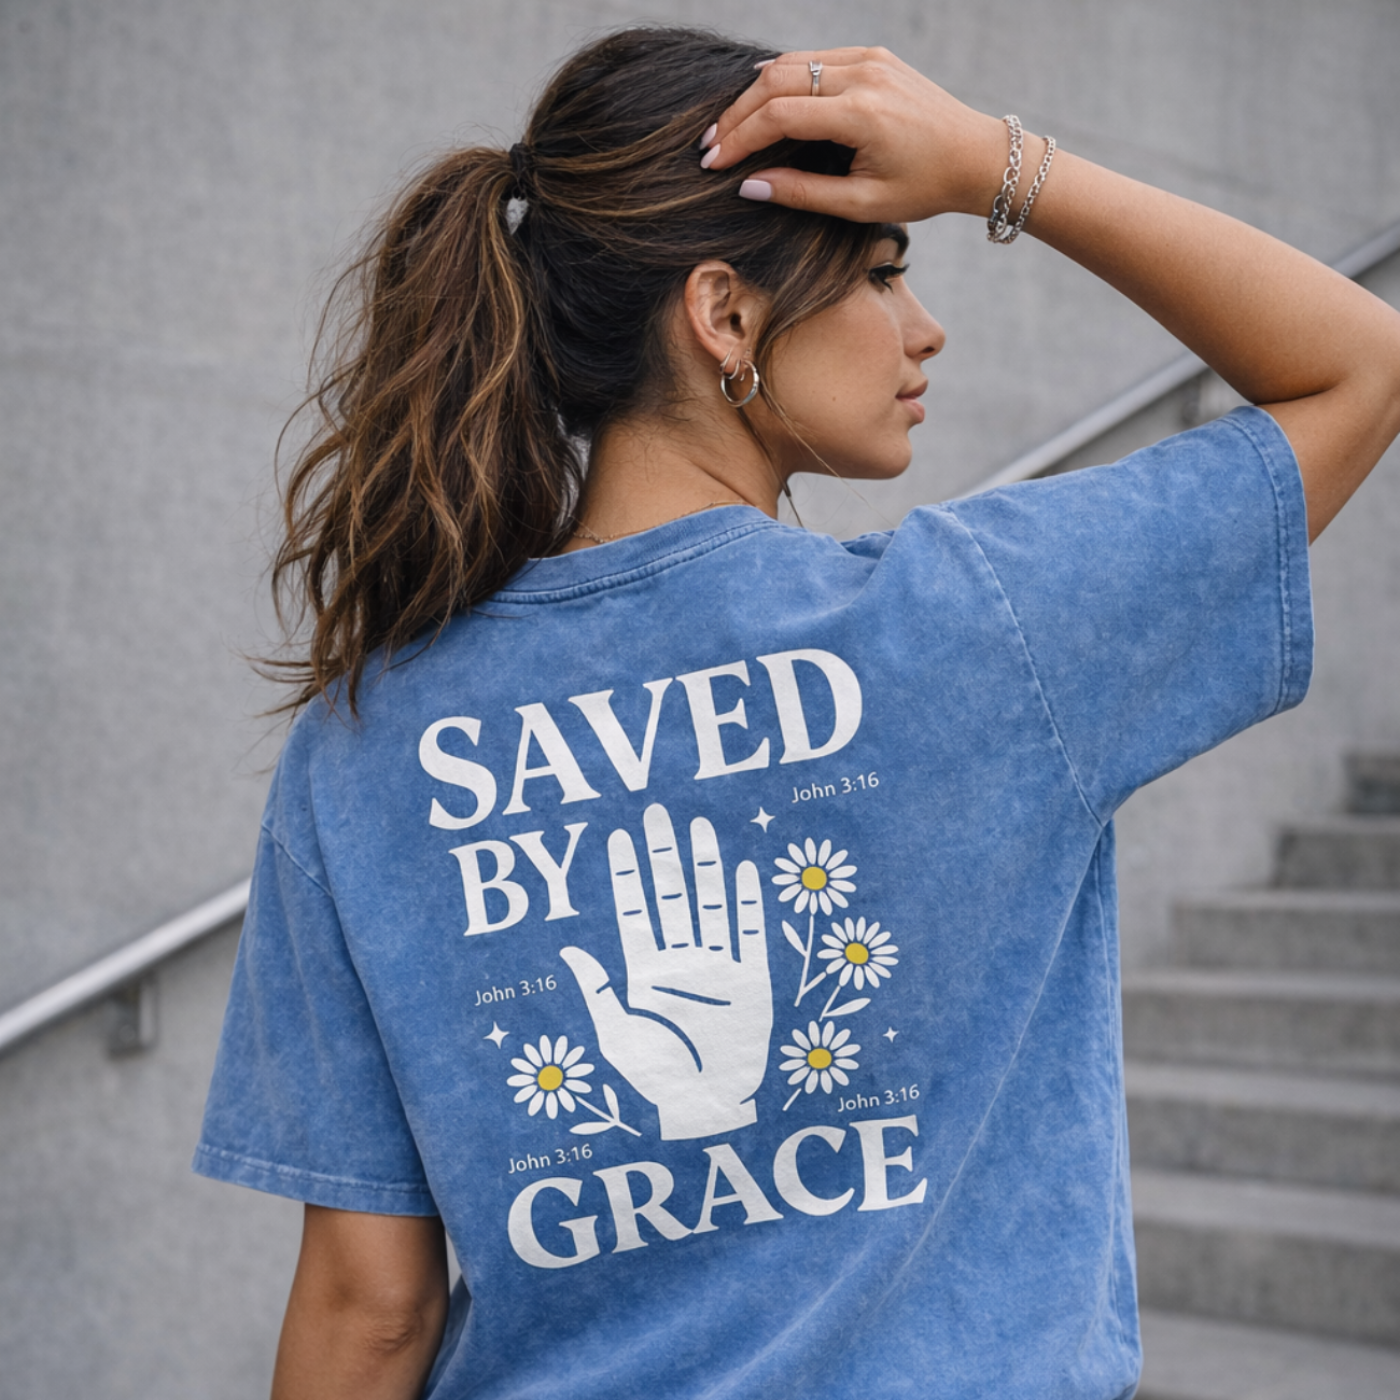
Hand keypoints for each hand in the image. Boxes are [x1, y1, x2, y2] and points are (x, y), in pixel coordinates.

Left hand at [560, 804, 771, 1139]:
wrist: (706, 1110)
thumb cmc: (657, 1079)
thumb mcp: (617, 1037)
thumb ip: (597, 992)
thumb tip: (568, 948)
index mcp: (646, 972)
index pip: (635, 911)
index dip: (628, 875)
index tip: (619, 837)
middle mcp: (682, 961)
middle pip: (672, 896)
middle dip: (664, 856)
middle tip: (657, 813)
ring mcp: (717, 968)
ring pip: (710, 905)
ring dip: (706, 867)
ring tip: (699, 828)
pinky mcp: (751, 981)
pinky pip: (750, 934)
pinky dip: (748, 904)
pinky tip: (744, 871)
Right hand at [701, 47, 1010, 224]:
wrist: (976, 156)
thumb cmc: (924, 188)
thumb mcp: (862, 205)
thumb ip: (802, 194)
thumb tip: (749, 186)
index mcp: (861, 114)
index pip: (780, 115)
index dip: (739, 138)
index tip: (712, 163)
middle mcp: (864, 76)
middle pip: (776, 81)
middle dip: (736, 115)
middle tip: (710, 146)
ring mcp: (870, 59)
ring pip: (792, 63)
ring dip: (754, 94)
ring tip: (728, 127)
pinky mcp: (874, 56)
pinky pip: (815, 58)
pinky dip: (782, 77)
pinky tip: (760, 96)